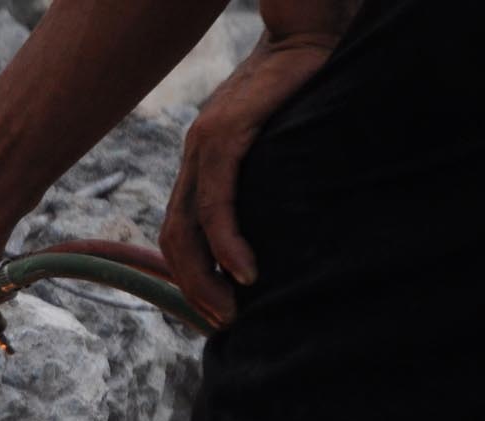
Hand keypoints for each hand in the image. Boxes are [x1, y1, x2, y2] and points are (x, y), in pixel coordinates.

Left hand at [160, 30, 339, 325]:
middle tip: (222, 323)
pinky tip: (244, 270)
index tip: (214, 310)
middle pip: (175, 239)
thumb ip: (265, 184)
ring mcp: (204, 147)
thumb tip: (278, 234)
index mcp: (202, 165)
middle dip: (194, 287)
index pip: (181, 232)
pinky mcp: (226, 136)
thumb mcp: (277, 147)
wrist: (309, 34)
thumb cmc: (303, 90)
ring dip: (206, 276)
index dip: (191, 275)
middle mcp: (194, 159)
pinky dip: (227, 242)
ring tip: (231, 308)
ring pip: (187, 228)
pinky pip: (216, 202)